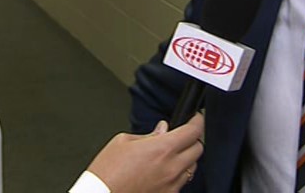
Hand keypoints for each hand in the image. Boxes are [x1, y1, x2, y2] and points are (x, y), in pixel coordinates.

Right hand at [86, 113, 203, 192]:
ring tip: (170, 155)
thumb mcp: (123, 141)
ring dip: (186, 158)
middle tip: (182, 135)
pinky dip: (177, 174)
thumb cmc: (107, 172)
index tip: (195, 119)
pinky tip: (163, 171)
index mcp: (162, 149)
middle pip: (198, 149)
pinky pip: (181, 182)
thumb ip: (149, 134)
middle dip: (192, 139)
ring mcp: (171, 185)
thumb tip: (162, 129)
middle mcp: (171, 168)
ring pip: (193, 167)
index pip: (193, 131)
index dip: (197, 122)